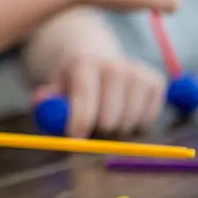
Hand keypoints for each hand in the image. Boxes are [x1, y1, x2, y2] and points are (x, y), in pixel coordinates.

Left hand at [32, 52, 165, 138]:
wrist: (98, 59)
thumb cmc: (72, 80)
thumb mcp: (54, 86)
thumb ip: (46, 99)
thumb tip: (41, 105)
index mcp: (84, 64)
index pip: (84, 96)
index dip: (79, 121)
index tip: (74, 139)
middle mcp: (115, 65)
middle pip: (110, 116)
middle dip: (97, 131)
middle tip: (90, 131)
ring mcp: (138, 73)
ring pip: (131, 122)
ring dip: (117, 130)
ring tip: (105, 118)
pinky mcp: (157, 82)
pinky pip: (149, 120)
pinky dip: (136, 125)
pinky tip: (123, 112)